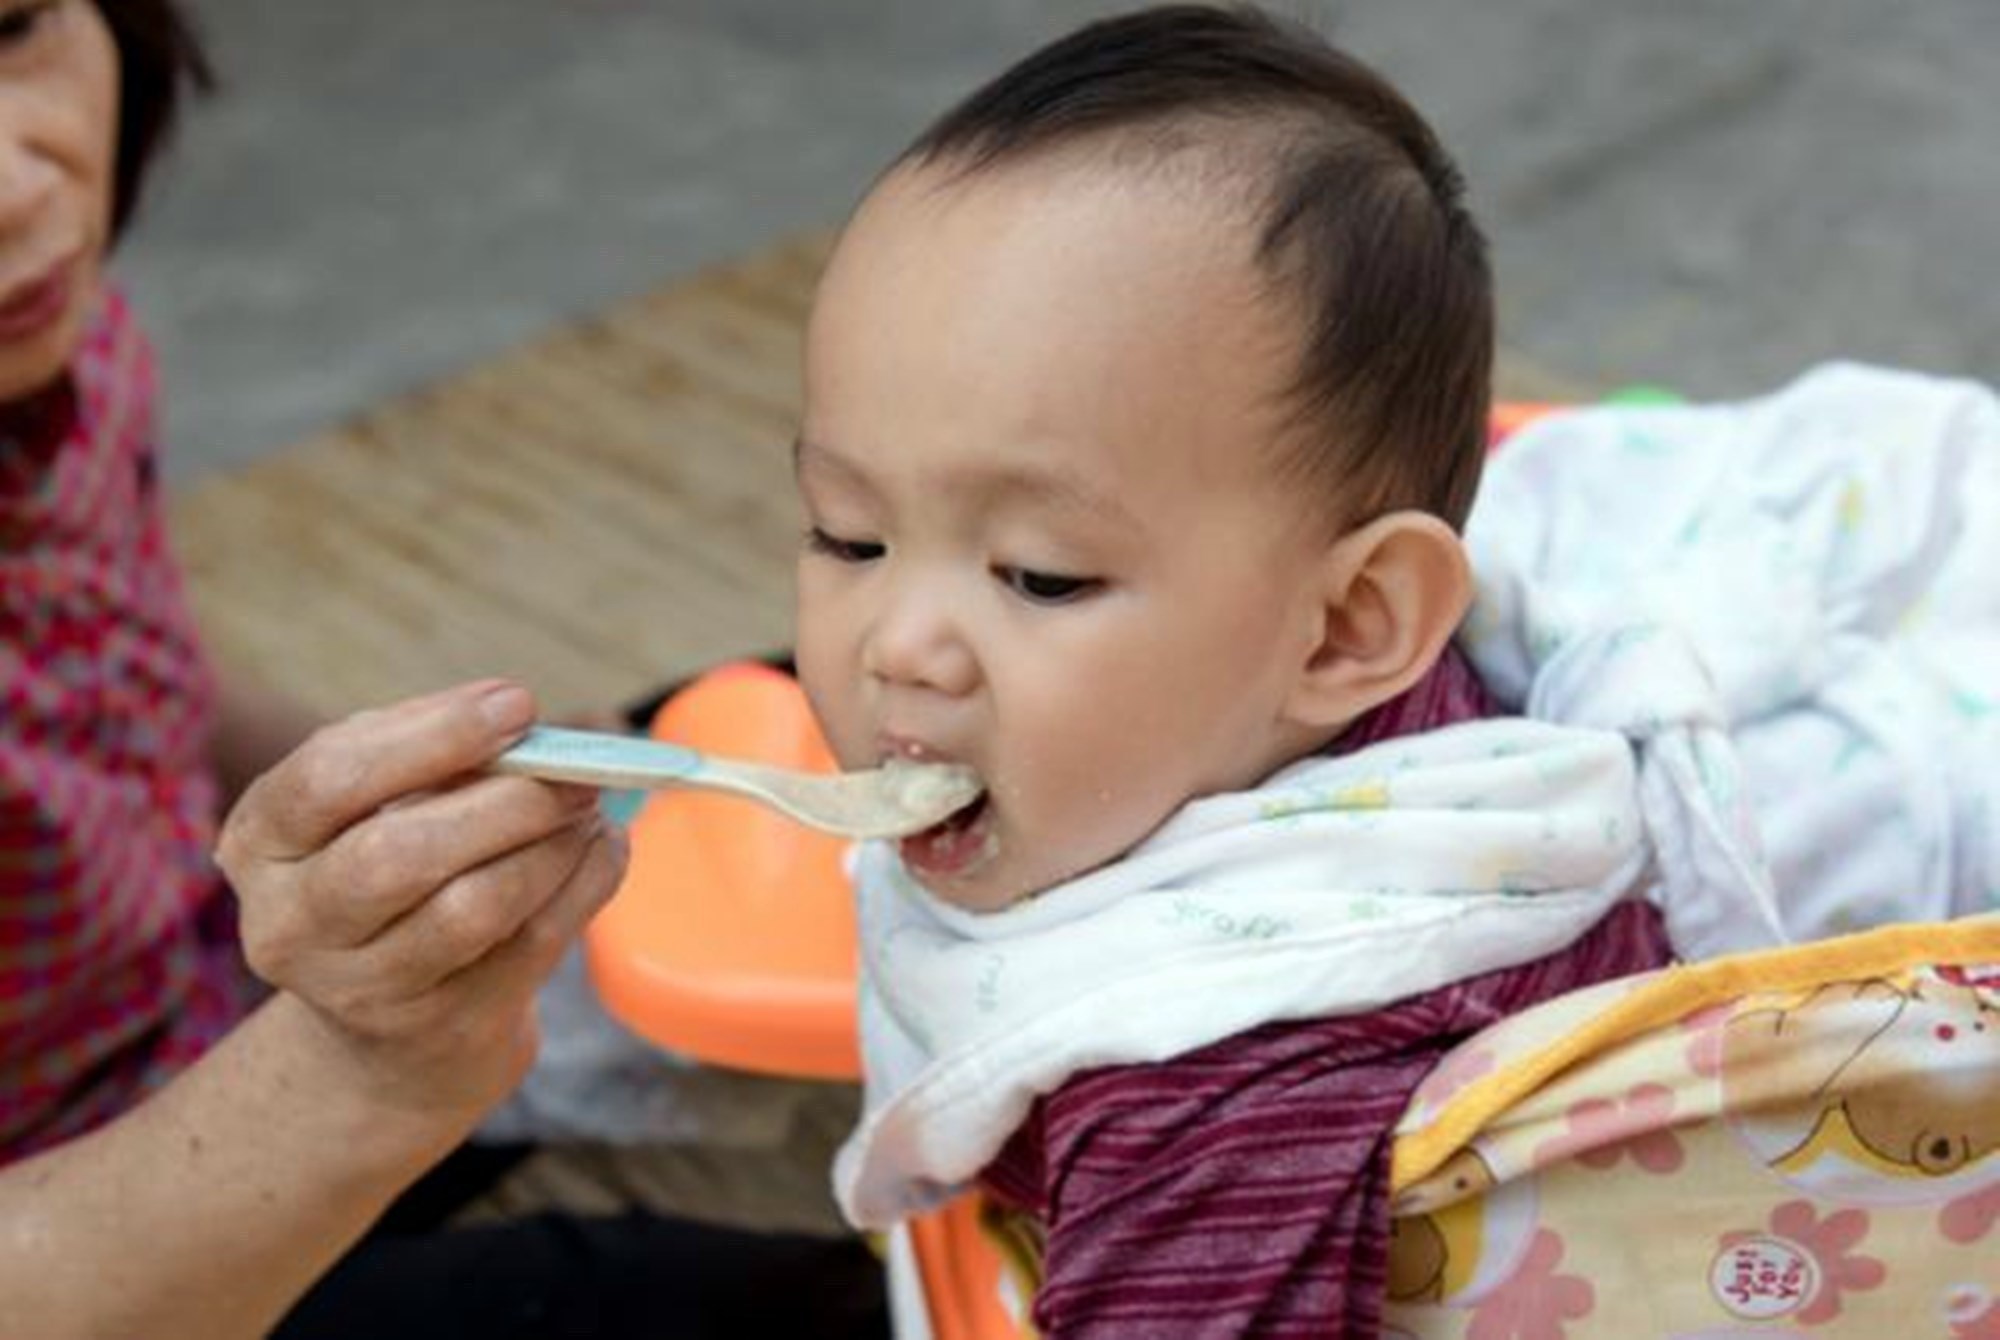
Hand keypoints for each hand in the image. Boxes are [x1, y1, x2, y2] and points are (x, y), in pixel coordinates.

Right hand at [217, 680, 626, 1118]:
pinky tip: (601, 847)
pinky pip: (532, 945)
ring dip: (551, 846)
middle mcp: (290, 925)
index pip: (329, 779)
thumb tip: (514, 716)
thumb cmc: (389, 862)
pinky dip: (584, 883)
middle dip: (505, 801)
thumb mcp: (379, 798)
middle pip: (398, 855)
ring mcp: (363, 988)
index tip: (518, 704)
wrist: (392, 1015)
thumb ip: (429, 747)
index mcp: (260, 843)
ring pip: (472, 908)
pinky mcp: (443, 1024)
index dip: (432, 736)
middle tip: (574, 768)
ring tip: (587, 806)